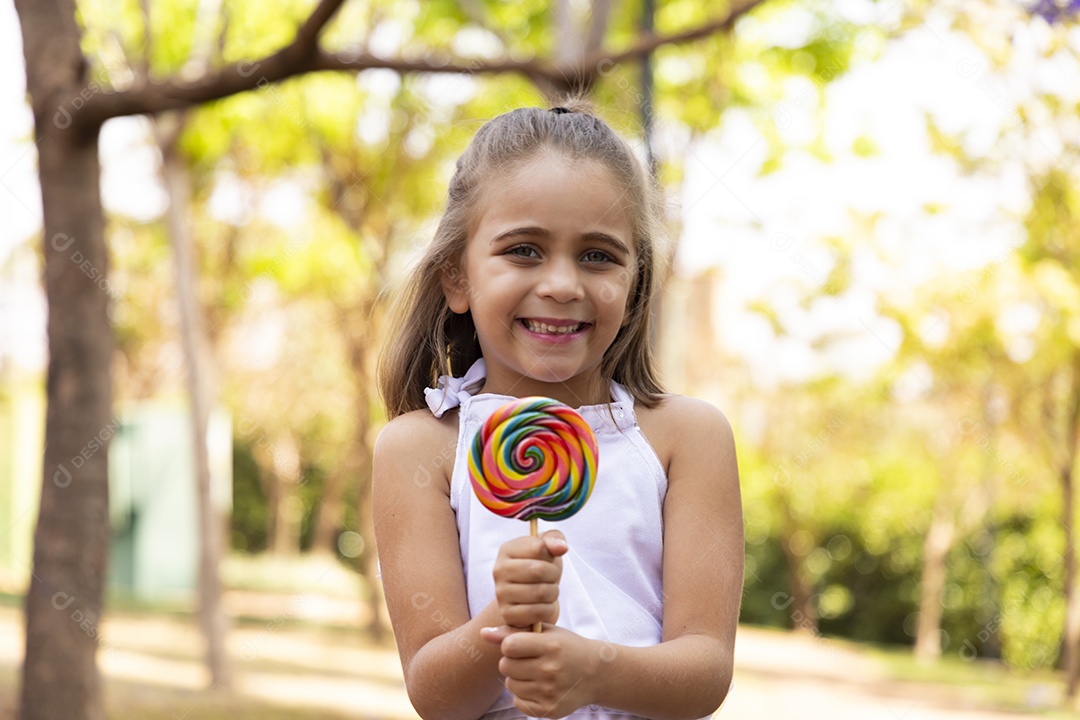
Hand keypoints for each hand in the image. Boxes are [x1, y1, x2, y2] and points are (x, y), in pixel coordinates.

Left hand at [480, 624, 598, 718]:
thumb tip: (483, 633)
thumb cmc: (566, 648)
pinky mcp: (548, 710)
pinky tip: (539, 687)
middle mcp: (550, 670)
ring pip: (510, 685)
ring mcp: (549, 692)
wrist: (595, 674)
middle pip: (505, 666)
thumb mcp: (546, 632)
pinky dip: (524, 695)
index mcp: (551, 646)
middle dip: (513, 661)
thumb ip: (513, 631)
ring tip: (536, 673)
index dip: (512, 644)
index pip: (509, 646)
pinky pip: (518, 702)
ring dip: (518, 678)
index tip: (523, 644)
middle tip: (529, 659)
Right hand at [492, 530, 567, 627]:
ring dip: (552, 593)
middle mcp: (499, 570)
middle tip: (551, 578)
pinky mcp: (507, 614)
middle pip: (539, 570)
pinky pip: (537, 612)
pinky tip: (543, 605)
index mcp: (507, 549)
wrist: (529, 598)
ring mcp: (501, 593)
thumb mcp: (548, 548)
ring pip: (540, 592)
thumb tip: (560, 547)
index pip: (539, 547)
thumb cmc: (540, 567)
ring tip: (547, 591)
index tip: (549, 560)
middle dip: (553, 575)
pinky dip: (548, 609)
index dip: (552, 555)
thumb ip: (554, 539)